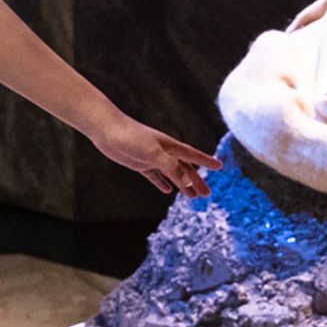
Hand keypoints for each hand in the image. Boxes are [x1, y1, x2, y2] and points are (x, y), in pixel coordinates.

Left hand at [96, 116, 218, 195]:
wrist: (106, 129)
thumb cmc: (130, 136)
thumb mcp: (153, 153)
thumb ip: (171, 167)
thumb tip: (188, 182)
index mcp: (170, 146)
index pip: (193, 155)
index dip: (206, 161)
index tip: (220, 166)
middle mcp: (163, 152)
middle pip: (184, 168)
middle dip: (196, 181)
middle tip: (207, 195)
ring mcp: (151, 158)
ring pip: (172, 173)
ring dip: (182, 184)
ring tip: (192, 197)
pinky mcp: (139, 163)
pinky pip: (155, 175)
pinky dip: (163, 182)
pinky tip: (168, 190)